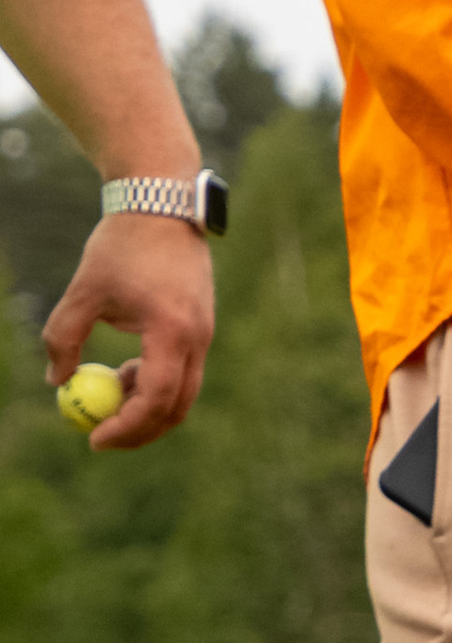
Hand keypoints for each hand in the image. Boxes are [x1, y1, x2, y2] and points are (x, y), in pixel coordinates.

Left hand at [42, 211, 215, 450]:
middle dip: (140, 430)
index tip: (93, 438)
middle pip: (177, 407)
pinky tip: (126, 368)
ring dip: (146, 405)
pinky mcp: (202, 327)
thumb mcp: (83, 293)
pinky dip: (155, 383)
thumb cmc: (121, 245)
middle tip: (102, 437)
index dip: (125, 426)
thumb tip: (57, 382)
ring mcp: (204, 333)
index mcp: (171, 330)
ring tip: (108, 386)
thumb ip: (63, 338)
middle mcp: (197, 337)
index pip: (155, 398)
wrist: (163, 204)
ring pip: (182, 393)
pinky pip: (183, 372)